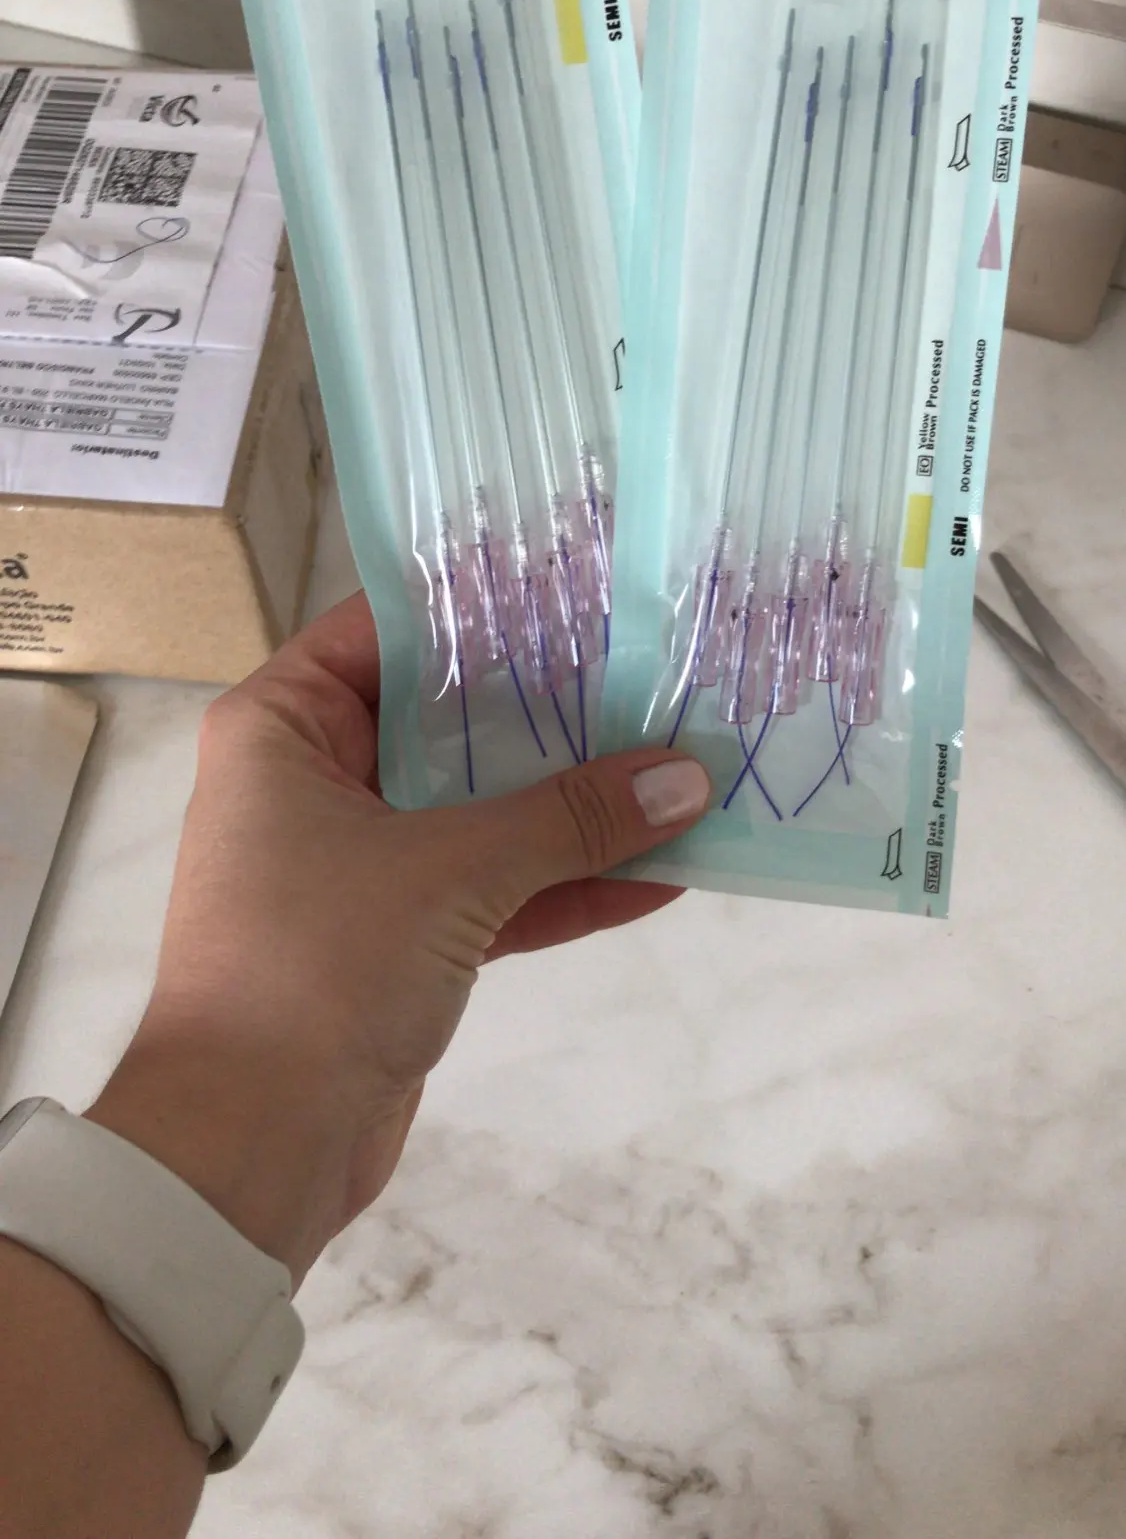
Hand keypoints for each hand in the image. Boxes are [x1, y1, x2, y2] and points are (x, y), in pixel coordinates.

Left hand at [89, 594, 709, 1283]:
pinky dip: (564, 884)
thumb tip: (686, 776)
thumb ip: (569, 818)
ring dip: (575, 802)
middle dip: (554, 706)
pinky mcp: (398, 939)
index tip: (586, 581)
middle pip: (450, 716)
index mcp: (285, 727)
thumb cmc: (314, 966)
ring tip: (684, 766)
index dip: (485, 604)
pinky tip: (663, 871)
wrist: (246, 1150)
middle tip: (660, 665)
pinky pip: (494, 888)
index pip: (390, 627)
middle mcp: (315, 779)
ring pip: (482, 807)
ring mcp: (360, 862)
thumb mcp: (452, 872)